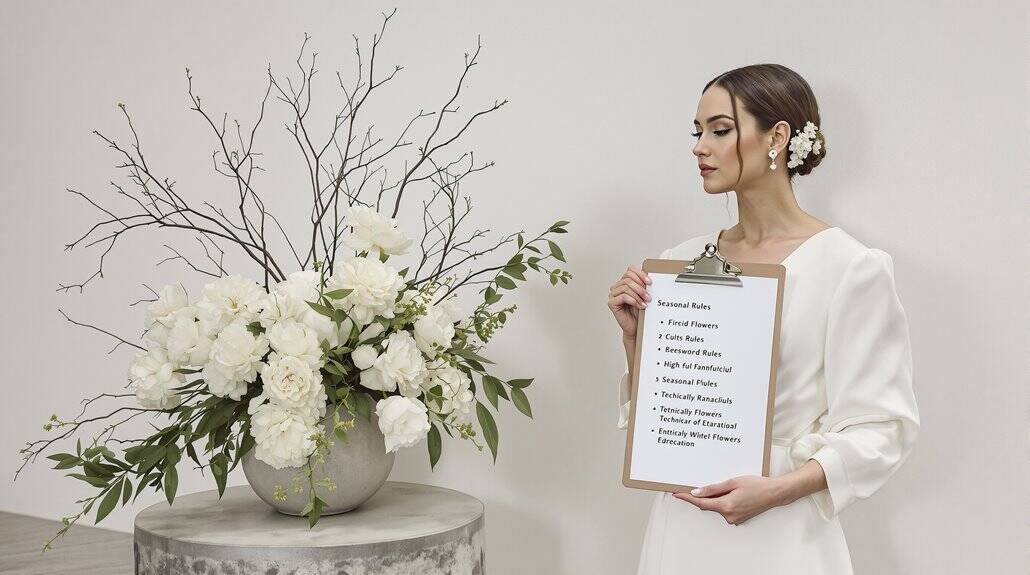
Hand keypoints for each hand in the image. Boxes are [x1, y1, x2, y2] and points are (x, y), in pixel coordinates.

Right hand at [608, 266, 650, 339]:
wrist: (636, 327)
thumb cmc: (640, 312)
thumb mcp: (644, 295)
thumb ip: (644, 285)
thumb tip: (649, 278)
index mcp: (624, 282)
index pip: (630, 270)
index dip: (640, 274)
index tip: (650, 283)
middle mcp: (617, 287)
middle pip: (628, 278)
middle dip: (640, 287)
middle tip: (649, 297)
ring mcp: (613, 295)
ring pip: (626, 287)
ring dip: (638, 295)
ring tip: (645, 302)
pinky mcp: (611, 303)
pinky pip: (623, 296)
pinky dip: (633, 300)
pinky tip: (639, 305)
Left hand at [672, 475, 787, 525]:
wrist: (774, 493)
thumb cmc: (757, 485)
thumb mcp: (732, 482)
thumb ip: (713, 488)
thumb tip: (697, 493)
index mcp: (726, 506)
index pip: (701, 503)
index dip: (687, 498)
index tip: (677, 493)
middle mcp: (729, 515)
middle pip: (708, 505)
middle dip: (701, 496)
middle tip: (692, 484)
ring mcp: (734, 518)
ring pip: (716, 506)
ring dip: (714, 498)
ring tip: (723, 485)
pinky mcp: (738, 518)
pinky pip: (724, 508)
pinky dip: (722, 501)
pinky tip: (729, 492)